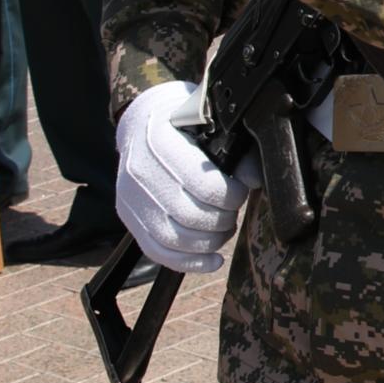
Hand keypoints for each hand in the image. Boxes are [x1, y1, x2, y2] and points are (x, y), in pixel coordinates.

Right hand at [115, 80, 247, 274]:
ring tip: (224, 228)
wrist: (141, 120)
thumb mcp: (211, 123)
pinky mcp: (128, 218)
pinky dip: (189, 262)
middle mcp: (139, 172)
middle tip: (233, 211)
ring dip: (210, 241)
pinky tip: (213, 260)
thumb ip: (236, 153)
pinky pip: (158, 251)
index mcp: (160, 142)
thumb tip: (255, 181)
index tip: (240, 192)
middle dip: (222, 220)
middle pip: (190, 217)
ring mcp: (129, 198)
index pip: (202, 185)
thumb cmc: (182, 121)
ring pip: (175, 239)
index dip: (231, 196)